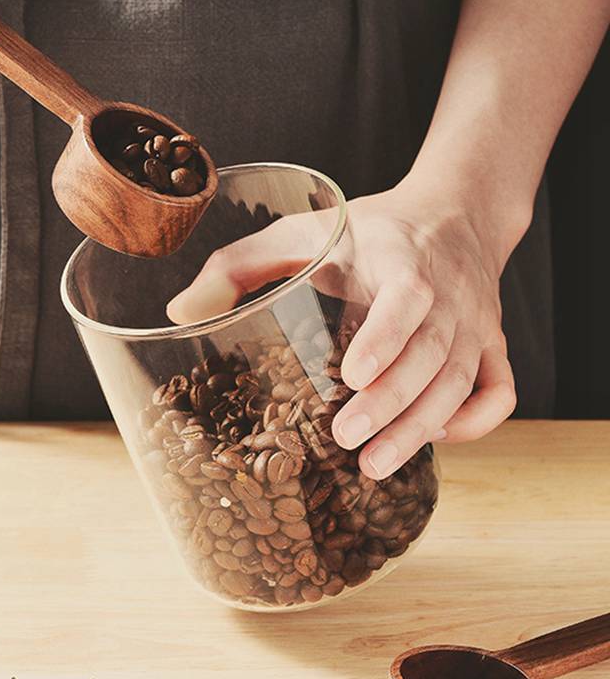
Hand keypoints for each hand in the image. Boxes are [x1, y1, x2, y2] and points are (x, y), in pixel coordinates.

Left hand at [167, 181, 516, 479]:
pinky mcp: (492, 343)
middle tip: (346, 442)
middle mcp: (449, 293)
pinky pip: (499, 391)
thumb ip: (240, 264)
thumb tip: (180, 312)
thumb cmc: (366, 229)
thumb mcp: (303, 230)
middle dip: (391, 405)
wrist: (453, 213)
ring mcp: (476, 322)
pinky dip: (475, 421)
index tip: (350, 376)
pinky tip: (434, 437)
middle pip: (433, 355)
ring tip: (374, 465)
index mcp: (402, 257)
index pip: (408, 298)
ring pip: (461, 383)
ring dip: (422, 427)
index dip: (385, 338)